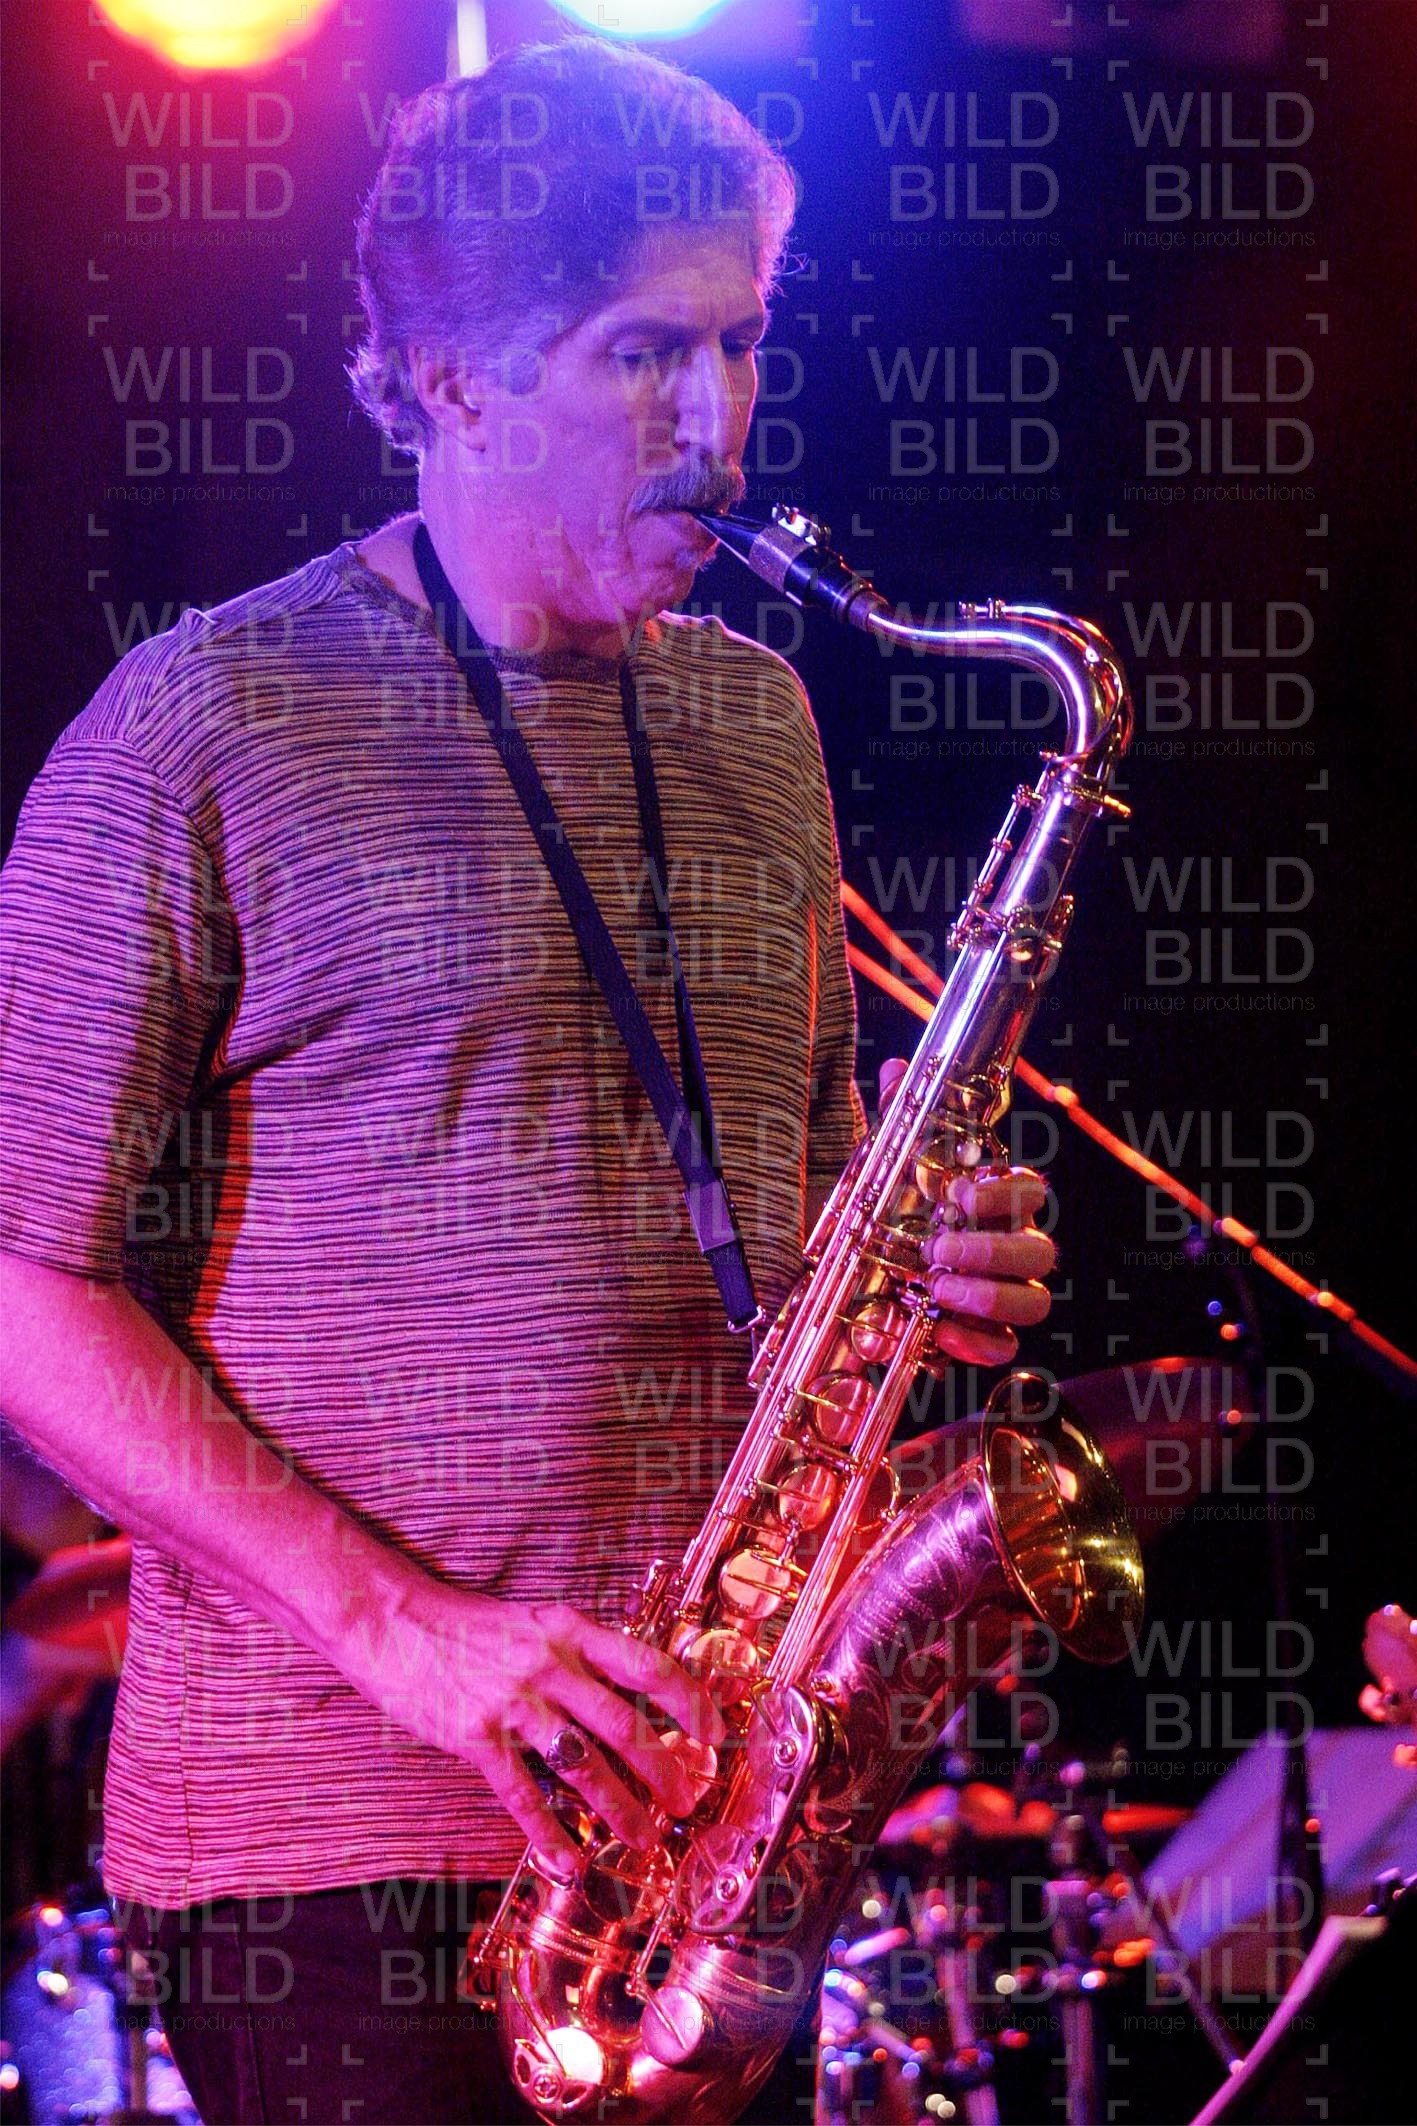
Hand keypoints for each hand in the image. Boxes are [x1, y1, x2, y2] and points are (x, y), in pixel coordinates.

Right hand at [341, 1578, 723, 1875]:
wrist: (393, 1620)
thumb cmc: (466, 1625)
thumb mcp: (533, 1623)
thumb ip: (577, 1654)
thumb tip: (629, 1692)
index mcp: (568, 1631)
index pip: (645, 1664)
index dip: (688, 1699)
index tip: (714, 1732)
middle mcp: (548, 1665)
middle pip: (623, 1723)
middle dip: (663, 1768)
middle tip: (688, 1802)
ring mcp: (512, 1702)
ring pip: (581, 1763)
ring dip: (619, 1806)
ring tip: (644, 1839)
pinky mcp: (475, 1736)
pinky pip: (521, 1793)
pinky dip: (547, 1833)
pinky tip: (568, 1863)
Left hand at [880, 1058, 1056, 1368]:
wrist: (874, 1268)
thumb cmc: (902, 1209)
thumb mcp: (895, 1163)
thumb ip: (903, 1118)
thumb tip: (897, 1069)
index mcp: (1000, 1203)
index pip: (1032, 1191)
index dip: (1003, 1193)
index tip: (957, 1194)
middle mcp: (1016, 1248)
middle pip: (1041, 1253)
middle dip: (992, 1253)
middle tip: (940, 1250)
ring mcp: (1008, 1294)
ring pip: (1034, 1304)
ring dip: (987, 1299)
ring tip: (936, 1292)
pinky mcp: (988, 1336)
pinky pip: (1004, 1348)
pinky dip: (974, 1345)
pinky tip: (936, 1332)